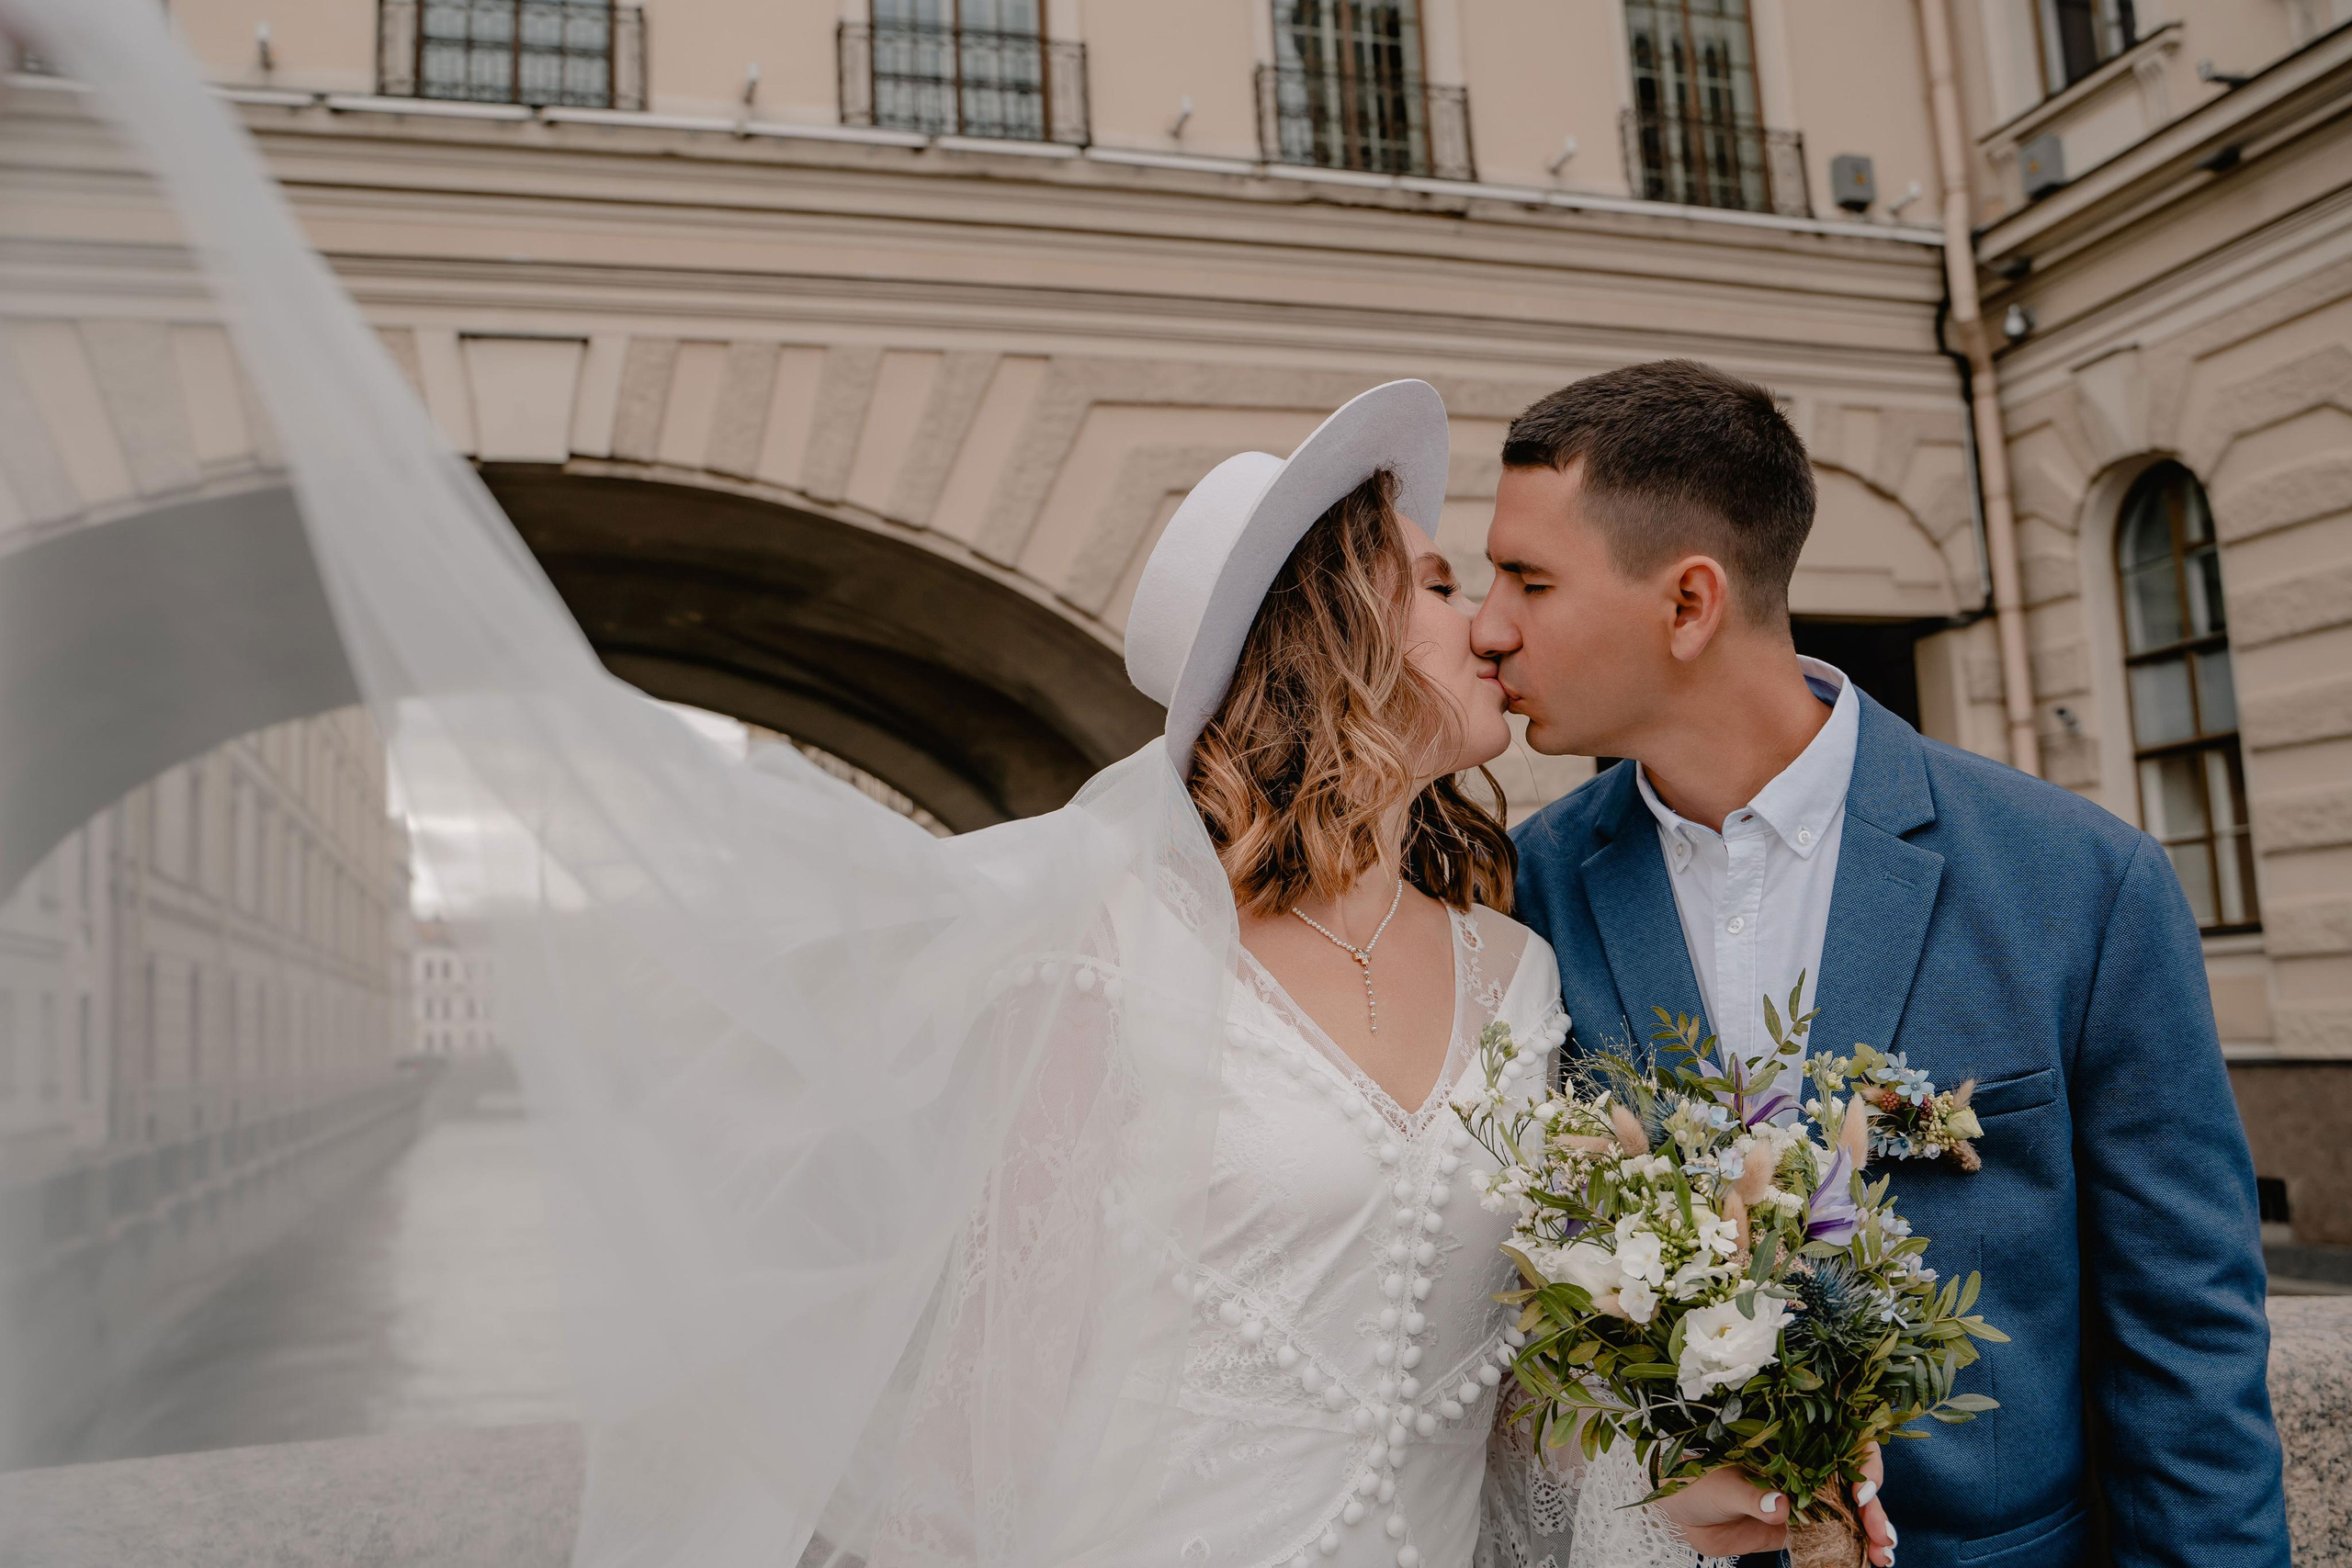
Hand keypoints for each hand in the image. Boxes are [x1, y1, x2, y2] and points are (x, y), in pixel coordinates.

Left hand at [1652, 1442, 1895, 1564]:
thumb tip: (1779, 1506)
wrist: (1674, 1512)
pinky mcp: (1795, 1530)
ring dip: (1872, 1532)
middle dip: (1874, 1509)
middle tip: (1882, 1537)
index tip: (1861, 1491)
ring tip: (1884, 1555)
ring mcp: (1802, 1501)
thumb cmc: (1690, 1480)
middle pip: (1852, 1484)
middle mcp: (1801, 1470)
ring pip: (1849, 1514)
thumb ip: (1749, 1495)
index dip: (1861, 1464)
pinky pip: (1832, 1538)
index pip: (1841, 1444)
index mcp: (1788, 1444)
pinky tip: (1872, 1561)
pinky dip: (1854, 1549)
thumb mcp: (1717, 1484)